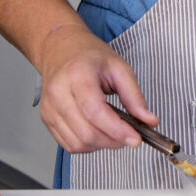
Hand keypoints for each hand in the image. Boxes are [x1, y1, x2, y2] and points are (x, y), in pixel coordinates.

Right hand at [36, 23, 156, 153]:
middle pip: (86, 132)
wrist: (61, 51)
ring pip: (76, 143)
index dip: (117, 130)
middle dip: (112, 140)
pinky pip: (68, 144)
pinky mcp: (46, 120)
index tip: (135, 139)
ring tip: (115, 134)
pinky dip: (87, 145)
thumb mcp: (119, 68)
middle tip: (130, 136)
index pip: (95, 111)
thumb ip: (135, 96)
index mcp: (77, 76)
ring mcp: (49, 109)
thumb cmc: (89, 56)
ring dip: (101, 145)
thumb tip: (149, 120)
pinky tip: (99, 134)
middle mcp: (58, 94)